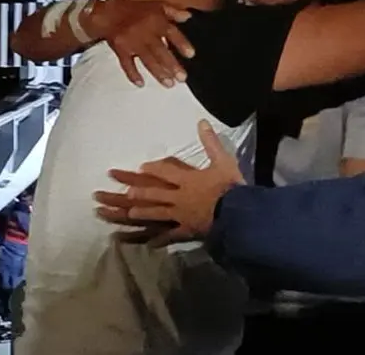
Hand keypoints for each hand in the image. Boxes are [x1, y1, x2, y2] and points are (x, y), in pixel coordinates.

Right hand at [92, 0, 194, 87]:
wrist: (106, 10)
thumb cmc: (135, 8)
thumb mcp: (157, 5)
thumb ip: (174, 12)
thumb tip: (189, 17)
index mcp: (157, 21)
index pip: (172, 33)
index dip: (181, 44)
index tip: (191, 55)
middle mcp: (146, 32)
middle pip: (160, 51)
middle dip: (172, 65)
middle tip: (182, 78)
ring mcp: (132, 42)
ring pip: (147, 60)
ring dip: (158, 73)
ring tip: (169, 84)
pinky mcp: (120, 49)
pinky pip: (126, 63)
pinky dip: (132, 74)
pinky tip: (141, 83)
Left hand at [93, 120, 243, 245]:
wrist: (236, 212)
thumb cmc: (230, 186)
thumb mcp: (223, 160)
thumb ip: (211, 142)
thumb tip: (201, 121)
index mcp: (188, 180)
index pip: (166, 172)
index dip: (154, 168)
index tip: (142, 167)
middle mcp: (179, 197)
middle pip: (156, 193)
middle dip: (141, 192)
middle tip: (127, 192)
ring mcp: (181, 215)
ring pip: (158, 213)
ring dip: (144, 213)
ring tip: (130, 213)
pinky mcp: (188, 230)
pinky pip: (171, 235)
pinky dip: (160, 239)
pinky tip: (150, 244)